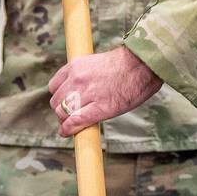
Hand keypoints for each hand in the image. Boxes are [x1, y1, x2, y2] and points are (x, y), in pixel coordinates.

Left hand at [47, 45, 161, 135]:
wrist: (142, 64)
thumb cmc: (125, 64)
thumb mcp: (96, 62)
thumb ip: (84, 74)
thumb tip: (79, 88)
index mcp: (76, 66)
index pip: (54, 86)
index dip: (59, 97)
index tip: (65, 102)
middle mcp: (77, 79)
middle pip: (56, 101)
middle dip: (61, 110)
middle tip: (71, 115)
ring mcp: (87, 94)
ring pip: (62, 113)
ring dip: (65, 120)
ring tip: (72, 123)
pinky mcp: (99, 108)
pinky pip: (75, 121)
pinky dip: (68, 129)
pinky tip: (67, 132)